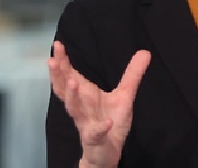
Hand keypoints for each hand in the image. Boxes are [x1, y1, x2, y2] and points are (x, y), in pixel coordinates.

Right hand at [48, 41, 150, 167]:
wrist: (108, 151)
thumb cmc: (110, 121)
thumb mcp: (125, 95)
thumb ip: (132, 74)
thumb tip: (145, 52)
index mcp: (85, 95)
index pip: (70, 75)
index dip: (63, 62)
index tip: (58, 45)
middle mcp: (81, 108)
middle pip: (65, 90)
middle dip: (58, 75)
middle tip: (52, 60)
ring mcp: (86, 124)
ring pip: (74, 110)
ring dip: (73, 96)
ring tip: (72, 81)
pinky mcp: (95, 139)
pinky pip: (95, 133)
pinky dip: (100, 128)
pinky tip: (106, 123)